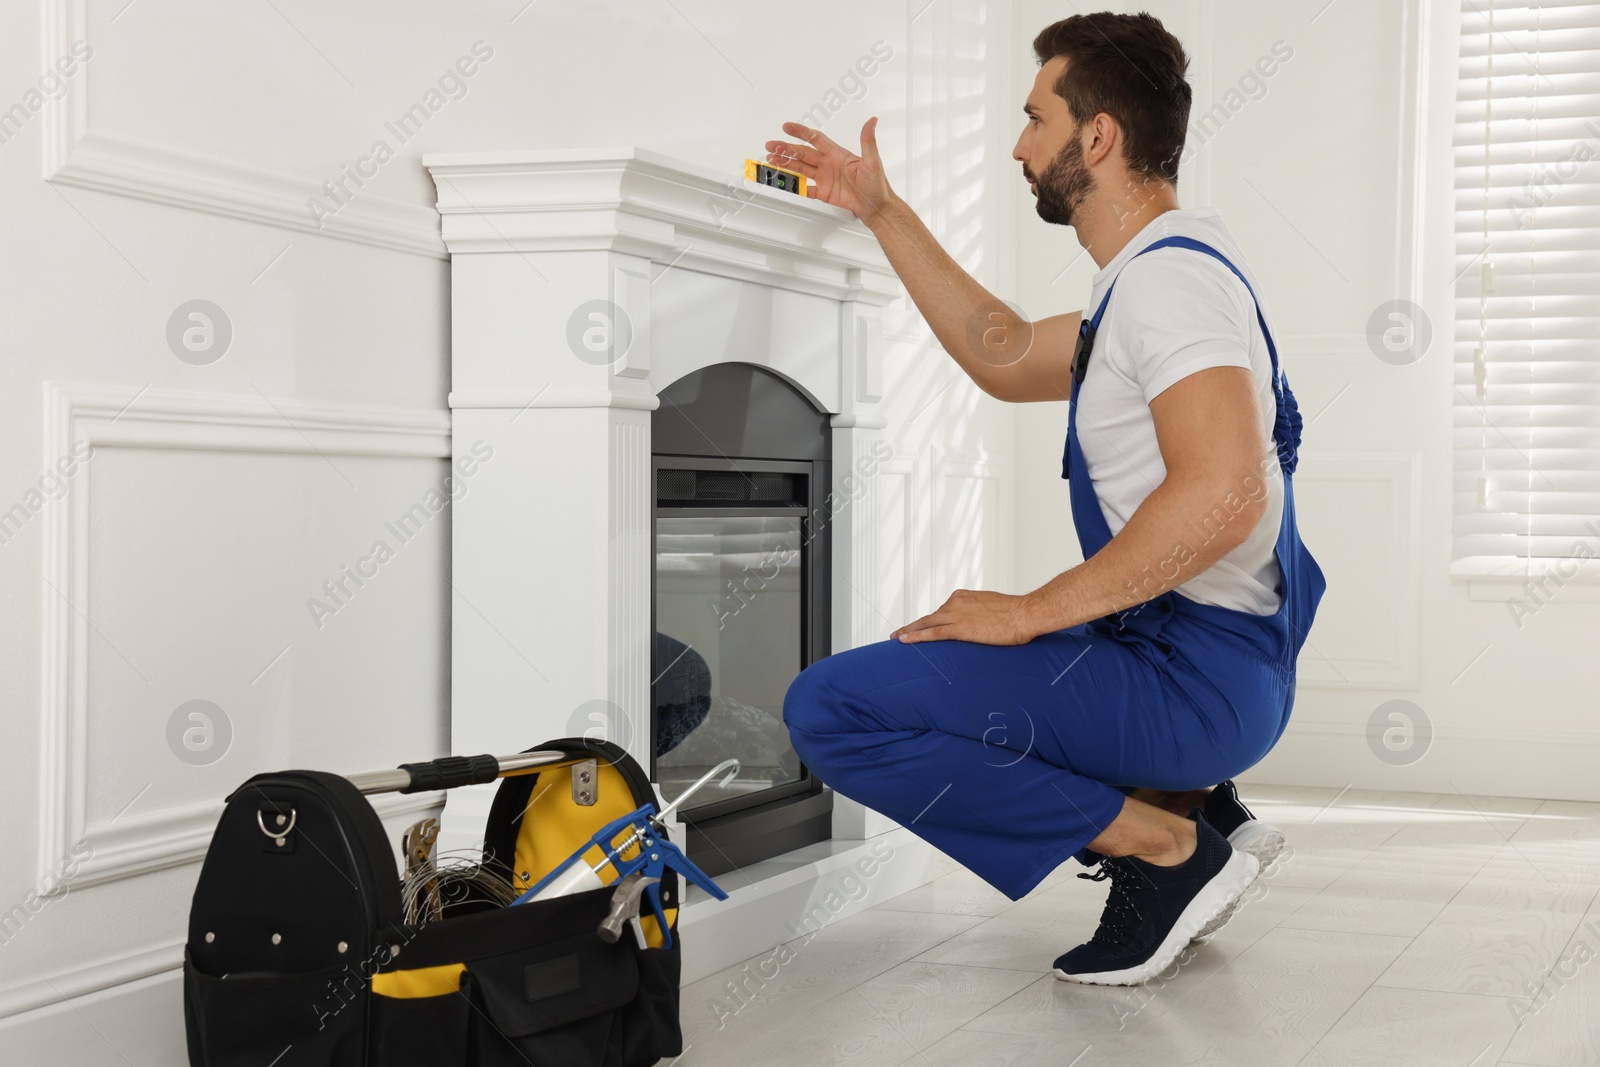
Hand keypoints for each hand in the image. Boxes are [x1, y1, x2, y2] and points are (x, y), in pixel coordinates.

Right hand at [765, 117, 894, 226]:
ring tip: (771, 160)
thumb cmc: (877, 184)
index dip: (801, 132)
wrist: (876, 206)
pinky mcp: (823, 192)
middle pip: (802, 153)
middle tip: (772, 145)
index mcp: (837, 154)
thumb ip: (868, 140)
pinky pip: (804, 188)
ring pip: (800, 168)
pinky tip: (783, 181)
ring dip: (785, 163)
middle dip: (786, 148)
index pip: (815, 139)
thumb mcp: (872, 160)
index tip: (787, 127)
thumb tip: (872, 121)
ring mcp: (824, 178)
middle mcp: (828, 164)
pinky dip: (793, 185)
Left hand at [891, 589, 1037, 645]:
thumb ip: (979, 614)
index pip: (942, 610)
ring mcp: (956, 614)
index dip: (929, 620)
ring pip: (926, 624)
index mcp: (963, 596)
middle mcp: (956, 602)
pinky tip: (904, 641)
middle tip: (899, 634)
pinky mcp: (960, 628)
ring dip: (909, 631)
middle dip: (913, 626)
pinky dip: (916, 636)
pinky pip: (932, 633)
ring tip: (896, 639)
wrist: (1026, 614)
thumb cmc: (1016, 614)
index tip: (920, 626)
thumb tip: (978, 624)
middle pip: (929, 616)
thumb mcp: (992, 609)